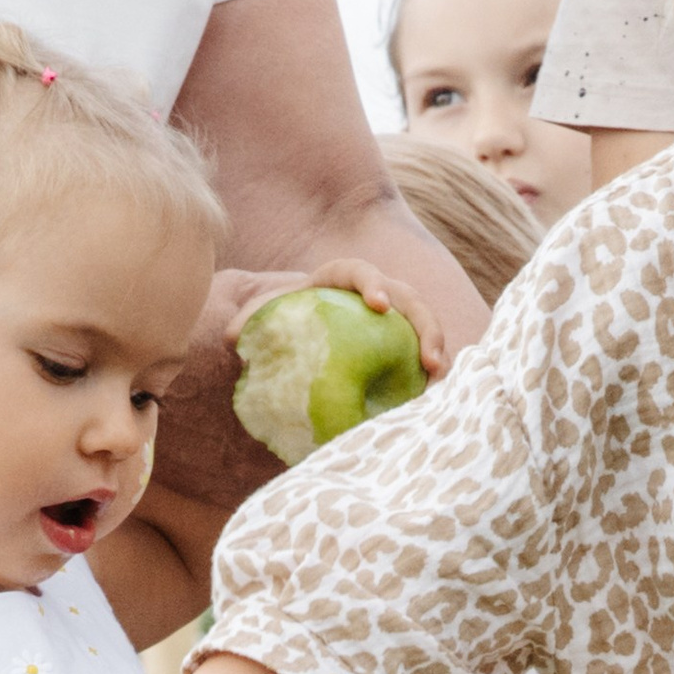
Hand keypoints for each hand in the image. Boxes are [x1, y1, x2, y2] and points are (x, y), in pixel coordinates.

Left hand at [214, 257, 450, 382]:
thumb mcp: (266, 314)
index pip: (361, 271)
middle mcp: (377, 293)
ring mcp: (395, 319)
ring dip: (438, 354)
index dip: (374, 283)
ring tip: (440, 384)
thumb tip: (233, 337)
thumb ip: (252, 319)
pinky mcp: (401, 343)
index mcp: (342, 278)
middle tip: (429, 360)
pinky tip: (432, 401)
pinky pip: (422, 355)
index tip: (379, 305)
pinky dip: (430, 375)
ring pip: (426, 328)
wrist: (299, 327)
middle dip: (426, 326)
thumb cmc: (284, 317)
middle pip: (410, 300)